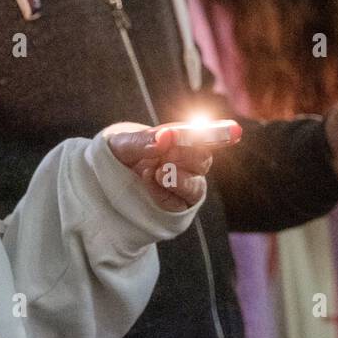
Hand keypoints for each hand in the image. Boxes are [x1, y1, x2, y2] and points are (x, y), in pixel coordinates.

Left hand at [107, 123, 239, 211]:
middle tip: (165, 155)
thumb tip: (166, 137)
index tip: (235, 131)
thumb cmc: (116, 155)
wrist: (103, 184)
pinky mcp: (177, 206)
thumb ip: (142, 141)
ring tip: (154, 171)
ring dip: (177, 177)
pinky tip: (150, 183)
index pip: (203, 135)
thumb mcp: (121, 144)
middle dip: (187, 155)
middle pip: (203, 158)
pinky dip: (166, 193)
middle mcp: (186, 162)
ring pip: (197, 184)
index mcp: (177, 139)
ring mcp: (183, 185)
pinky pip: (181, 202)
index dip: (221, 133)